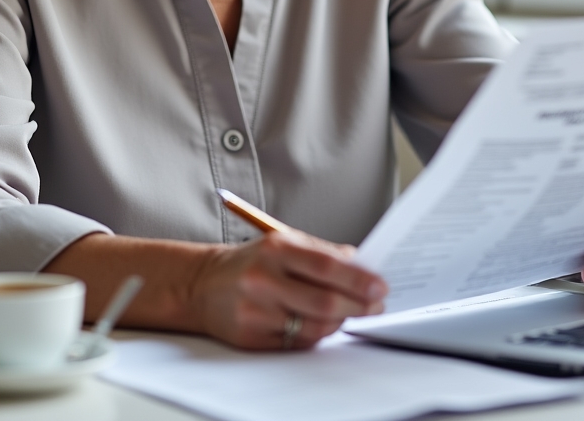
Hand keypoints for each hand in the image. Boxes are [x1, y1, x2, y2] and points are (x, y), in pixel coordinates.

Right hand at [190, 230, 386, 349]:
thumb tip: (360, 263)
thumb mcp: (282, 243)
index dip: (358, 279)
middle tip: (376, 305)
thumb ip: (321, 252)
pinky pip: (298, 342)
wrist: (203, 284)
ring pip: (315, 325)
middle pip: (325, 300)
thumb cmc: (251, 262)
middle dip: (358, 306)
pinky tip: (324, 323)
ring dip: (341, 321)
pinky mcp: (253, 337)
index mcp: (275, 249)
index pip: (326, 265)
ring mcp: (257, 311)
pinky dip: (318, 333)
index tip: (380, 286)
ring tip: (351, 313)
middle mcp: (264, 279)